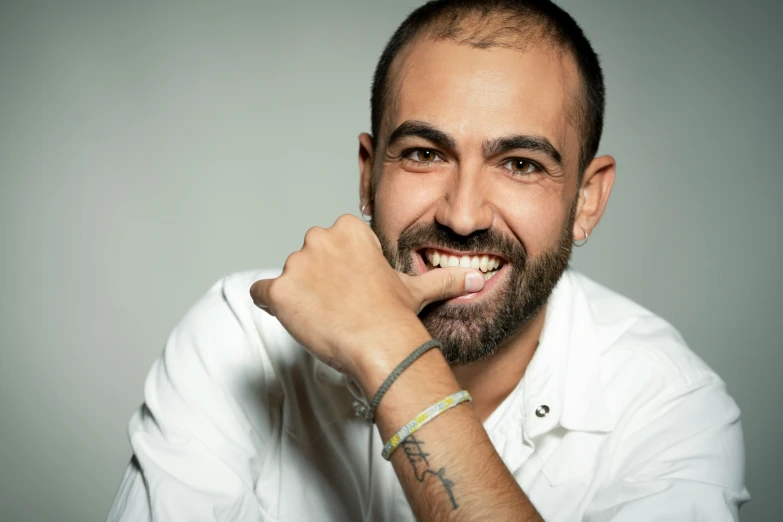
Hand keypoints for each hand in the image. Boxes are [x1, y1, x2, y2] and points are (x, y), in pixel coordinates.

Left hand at [249, 215, 483, 378]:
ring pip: (287, 279)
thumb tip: (477, 278)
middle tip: (340, 307)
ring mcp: (295, 264)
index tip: (354, 290)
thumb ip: (443, 278)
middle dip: (318, 281)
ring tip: (325, 319)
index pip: (331, 245)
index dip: (341, 270)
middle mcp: (318, 238)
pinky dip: (272, 307)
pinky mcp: (278, 291)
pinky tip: (296, 320)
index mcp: (348, 229)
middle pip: (307, 259)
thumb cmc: (396, 315)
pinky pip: (260, 294)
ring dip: (299, 297)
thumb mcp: (417, 289)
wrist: (380, 345)